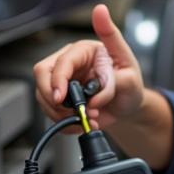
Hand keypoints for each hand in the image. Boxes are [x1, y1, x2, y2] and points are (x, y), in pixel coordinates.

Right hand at [33, 4, 144, 128]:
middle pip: (42, 73)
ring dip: (61, 112)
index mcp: (85, 50)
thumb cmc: (129, 83)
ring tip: (88, 118)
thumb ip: (115, 78)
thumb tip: (96, 89)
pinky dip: (64, 122)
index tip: (60, 97)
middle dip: (50, 95)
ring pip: (43, 94)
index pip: (63, 60)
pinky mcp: (61, 97)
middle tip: (68, 112)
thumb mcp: (131, 74)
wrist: (127, 104)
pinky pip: (50, 110)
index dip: (58, 79)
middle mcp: (70, 62)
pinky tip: (81, 123)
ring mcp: (63, 80)